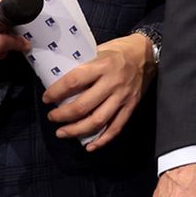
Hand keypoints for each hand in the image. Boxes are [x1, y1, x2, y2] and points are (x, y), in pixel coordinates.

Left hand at [42, 33, 153, 150]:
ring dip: (77, 130)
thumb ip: (83, 65)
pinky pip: (116, 127)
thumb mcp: (99, 50)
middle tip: (52, 117)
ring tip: (62, 133)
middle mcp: (112, 83)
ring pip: (97, 121)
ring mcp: (122, 97)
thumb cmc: (120, 50)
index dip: (56, 92)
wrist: (149, 53)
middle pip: (83, 106)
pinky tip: (90, 146)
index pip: (73, 82)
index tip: (46, 98)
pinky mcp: (131, 106)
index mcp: (102, 66)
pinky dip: (102, 140)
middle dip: (62, 116)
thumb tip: (60, 79)